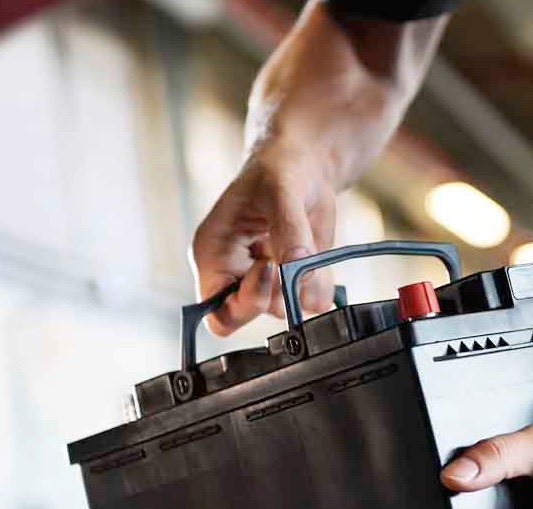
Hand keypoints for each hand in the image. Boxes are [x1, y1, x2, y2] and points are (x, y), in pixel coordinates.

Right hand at [190, 145, 337, 335]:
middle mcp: (233, 274)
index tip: (270, 266)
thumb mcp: (281, 191)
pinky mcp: (290, 283)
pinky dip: (320, 285)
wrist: (305, 167)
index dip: (246, 301)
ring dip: (301, 285)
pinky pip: (308, 303)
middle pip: (247, 317)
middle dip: (275, 294)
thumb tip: (298, 264)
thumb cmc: (278, 170)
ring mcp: (263, 282)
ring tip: (305, 244)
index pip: (216, 311)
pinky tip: (317, 255)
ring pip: (283, 311)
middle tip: (292, 257)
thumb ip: (288, 230)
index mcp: (212, 254)